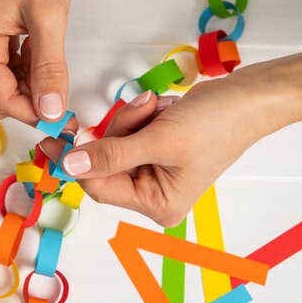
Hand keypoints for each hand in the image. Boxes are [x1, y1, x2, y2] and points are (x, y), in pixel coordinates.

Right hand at [0, 0, 76, 129]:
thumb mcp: (49, 17)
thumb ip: (49, 68)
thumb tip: (51, 111)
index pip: (1, 99)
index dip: (32, 114)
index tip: (64, 121)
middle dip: (31, 103)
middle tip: (64, 103)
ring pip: (1, 86)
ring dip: (30, 88)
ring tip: (53, 71)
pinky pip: (3, 69)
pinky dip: (26, 72)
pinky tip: (41, 57)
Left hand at [41, 72, 281, 226]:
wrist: (247, 97)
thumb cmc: (216, 124)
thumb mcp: (159, 141)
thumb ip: (110, 155)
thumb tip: (69, 166)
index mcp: (157, 205)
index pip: (99, 187)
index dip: (76, 162)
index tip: (55, 138)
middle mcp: (152, 194)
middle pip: (105, 162)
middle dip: (119, 130)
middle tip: (143, 110)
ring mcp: (152, 171)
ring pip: (113, 142)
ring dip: (131, 119)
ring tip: (159, 107)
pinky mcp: (152, 149)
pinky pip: (127, 131)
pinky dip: (139, 116)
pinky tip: (162, 109)